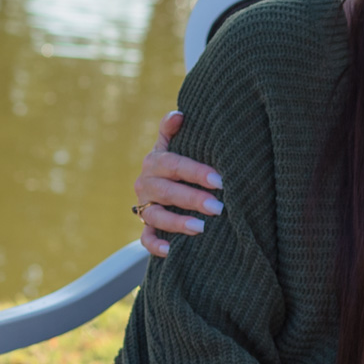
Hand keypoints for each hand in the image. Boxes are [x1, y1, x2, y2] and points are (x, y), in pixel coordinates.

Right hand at [134, 111, 225, 257]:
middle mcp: (146, 184)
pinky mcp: (145, 226)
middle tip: (218, 207)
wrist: (162, 184)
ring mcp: (144, 206)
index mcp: (155, 162)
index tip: (220, 179)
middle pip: (167, 192)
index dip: (196, 172)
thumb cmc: (177, 163)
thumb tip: (179, 114)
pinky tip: (170, 250)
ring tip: (201, 228)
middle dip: (192, 199)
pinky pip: (145, 238)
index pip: (174, 165)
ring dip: (177, 223)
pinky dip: (155, 245)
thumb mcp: (174, 145)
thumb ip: (173, 130)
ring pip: (156, 216)